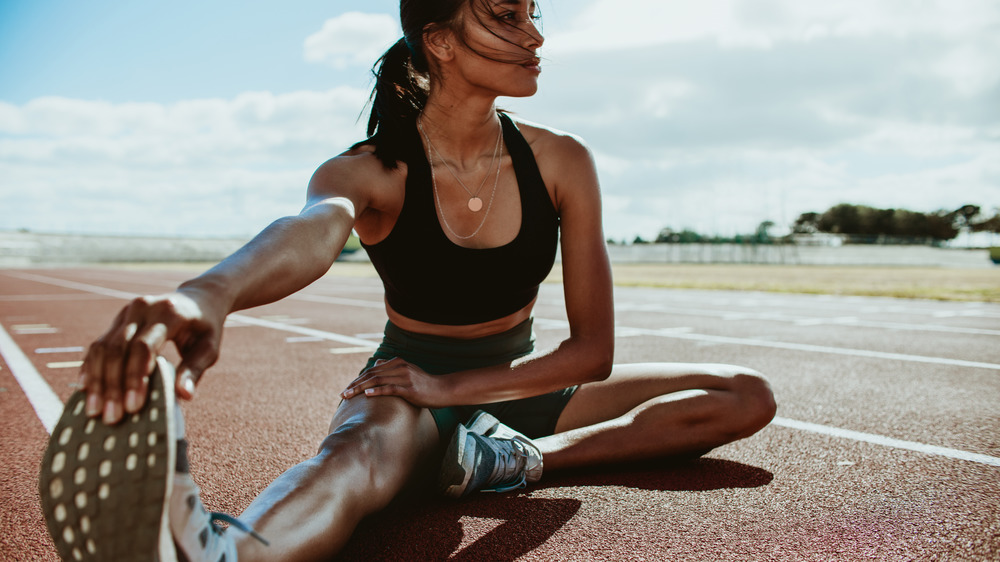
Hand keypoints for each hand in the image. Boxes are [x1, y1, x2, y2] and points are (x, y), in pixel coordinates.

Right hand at [79, 290, 223, 423]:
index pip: (144, 346)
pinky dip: (91, 368)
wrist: (198, 298)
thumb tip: (183, 397)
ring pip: (103, 347)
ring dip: (97, 380)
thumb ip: (194, 370)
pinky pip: (98, 345)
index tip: (132, 406)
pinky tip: (86, 390)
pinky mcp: (117, 320)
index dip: (135, 376)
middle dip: (113, 385)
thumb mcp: (209, 347)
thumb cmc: (205, 328)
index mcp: (168, 312)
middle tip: (111, 417)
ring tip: (95, 411)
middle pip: (118, 348)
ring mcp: (126, 312)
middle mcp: (142, 308)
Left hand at [341, 358, 450, 407]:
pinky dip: (377, 391)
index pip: (372, 371)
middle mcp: (399, 367)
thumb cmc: (424, 384)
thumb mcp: (408, 372)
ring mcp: (404, 377)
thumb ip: (393, 368)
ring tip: (348, 396)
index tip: (347, 388)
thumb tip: (377, 364)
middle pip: (371, 375)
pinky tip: (366, 395)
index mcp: (397, 362)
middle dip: (355, 385)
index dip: (358, 379)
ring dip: (360, 389)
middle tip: (343, 394)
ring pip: (377, 381)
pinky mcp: (409, 388)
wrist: (443, 389)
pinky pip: (389, 389)